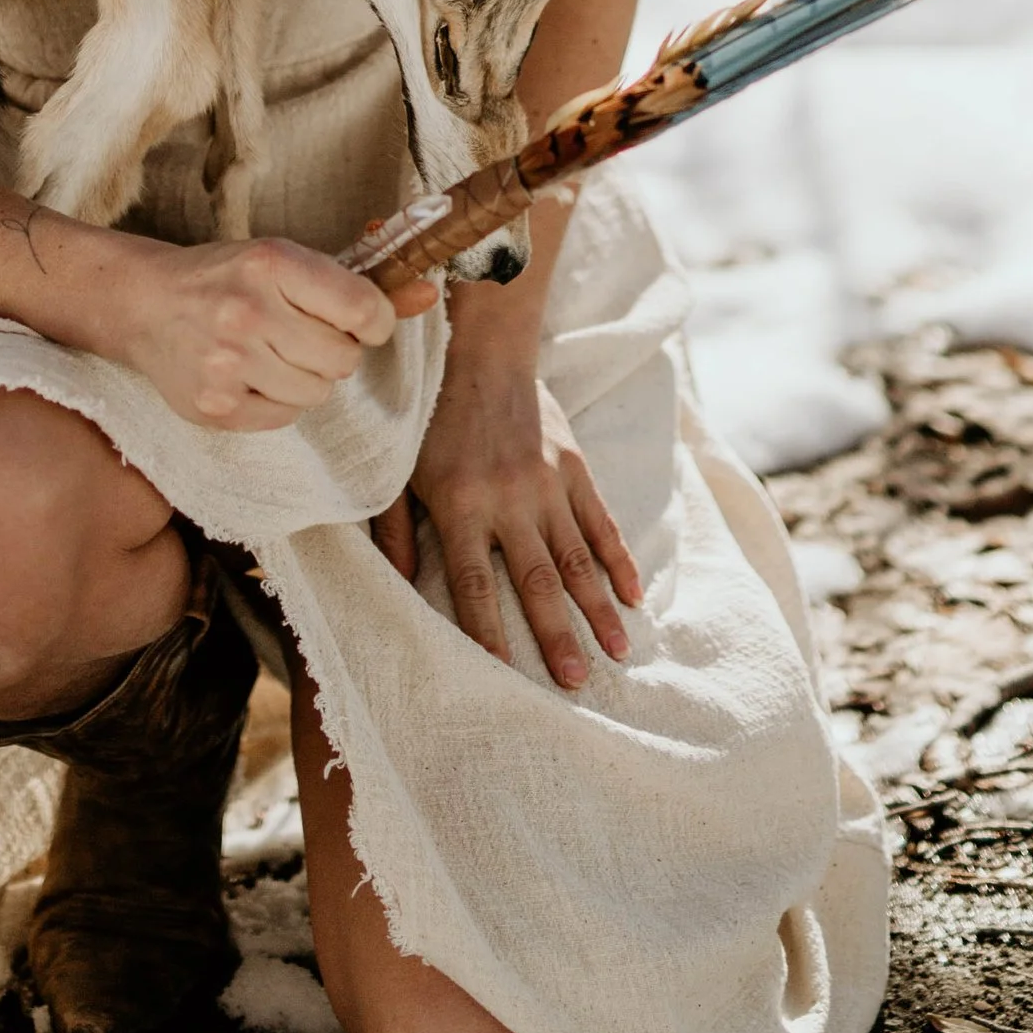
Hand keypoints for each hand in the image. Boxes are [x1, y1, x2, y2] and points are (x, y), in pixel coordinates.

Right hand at [100, 234, 435, 432]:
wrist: (145, 303)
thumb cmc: (226, 278)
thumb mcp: (287, 263)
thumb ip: (359, 282)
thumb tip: (428, 294)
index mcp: (270, 263)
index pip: (362, 308)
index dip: (377, 321)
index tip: (365, 321)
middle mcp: (247, 312)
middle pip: (343, 358)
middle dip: (336, 350)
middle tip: (302, 334)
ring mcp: (227, 363)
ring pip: (318, 392)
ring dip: (308, 377)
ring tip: (274, 353)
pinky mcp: (214, 406)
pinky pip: (285, 417)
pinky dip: (279, 401)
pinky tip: (252, 375)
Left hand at [372, 339, 642, 688]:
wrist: (481, 350)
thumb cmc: (430, 416)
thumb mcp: (399, 469)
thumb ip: (397, 528)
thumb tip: (398, 585)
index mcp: (460, 503)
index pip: (473, 582)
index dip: (487, 629)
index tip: (501, 673)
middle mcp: (508, 499)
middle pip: (536, 579)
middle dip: (557, 634)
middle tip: (576, 682)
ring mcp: (548, 484)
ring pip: (578, 558)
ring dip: (599, 608)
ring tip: (618, 652)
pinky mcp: (574, 468)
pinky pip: (602, 522)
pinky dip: (620, 560)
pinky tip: (635, 596)